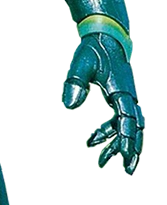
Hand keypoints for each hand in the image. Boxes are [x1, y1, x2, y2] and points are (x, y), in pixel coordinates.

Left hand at [62, 33, 143, 174]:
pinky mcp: (119, 97)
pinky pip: (118, 120)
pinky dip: (108, 132)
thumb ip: (75, 83)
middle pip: (135, 128)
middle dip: (131, 149)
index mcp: (122, 91)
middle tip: (127, 170)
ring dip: (117, 144)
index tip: (124, 156)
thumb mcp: (82, 63)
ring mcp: (125, 97)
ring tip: (103, 162)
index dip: (126, 139)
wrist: (105, 35)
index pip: (128, 120)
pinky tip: (93, 142)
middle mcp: (128, 96)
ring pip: (127, 127)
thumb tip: (69, 106)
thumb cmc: (93, 49)